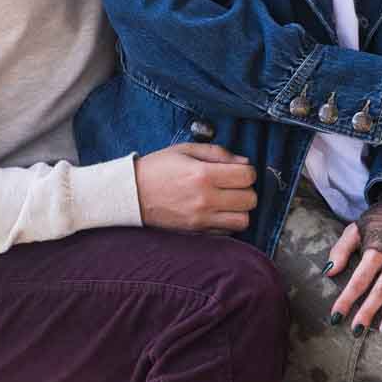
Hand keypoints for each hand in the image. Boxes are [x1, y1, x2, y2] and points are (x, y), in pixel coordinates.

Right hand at [135, 143, 257, 232]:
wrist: (131, 194)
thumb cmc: (157, 168)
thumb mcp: (185, 149)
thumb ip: (217, 153)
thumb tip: (244, 162)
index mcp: (203, 174)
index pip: (247, 176)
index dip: (248, 171)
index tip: (238, 170)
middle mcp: (205, 199)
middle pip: (250, 199)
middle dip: (246, 190)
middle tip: (234, 185)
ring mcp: (201, 219)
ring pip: (243, 220)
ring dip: (241, 209)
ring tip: (229, 201)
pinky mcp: (196, 232)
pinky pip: (227, 231)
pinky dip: (228, 222)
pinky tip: (218, 211)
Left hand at [323, 185, 381, 334]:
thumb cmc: (378, 221)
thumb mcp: (355, 229)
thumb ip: (340, 250)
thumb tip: (328, 272)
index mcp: (376, 251)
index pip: (359, 280)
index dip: (347, 299)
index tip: (336, 316)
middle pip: (380, 290)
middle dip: (368, 311)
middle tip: (357, 330)